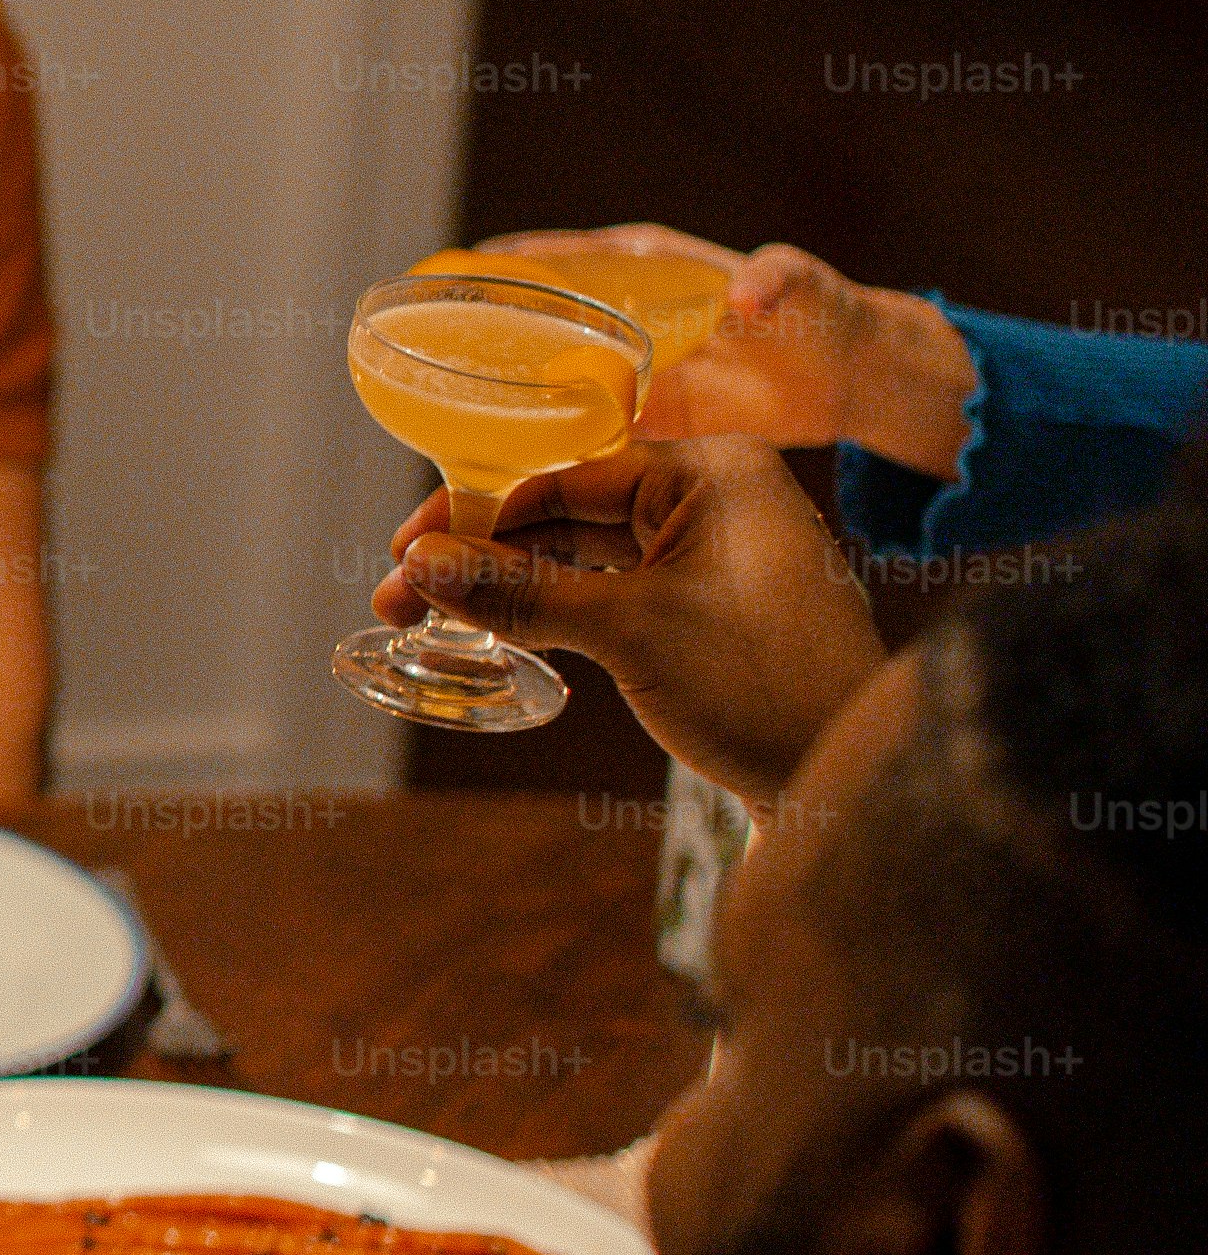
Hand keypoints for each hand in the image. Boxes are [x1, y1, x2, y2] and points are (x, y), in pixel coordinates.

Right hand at [368, 437, 882, 808]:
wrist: (852, 784)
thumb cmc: (761, 688)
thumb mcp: (628, 631)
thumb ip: (519, 591)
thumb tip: (419, 566)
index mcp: (713, 471)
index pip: (564, 472)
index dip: (475, 513)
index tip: (406, 552)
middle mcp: (718, 497)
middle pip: (568, 510)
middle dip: (483, 553)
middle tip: (402, 594)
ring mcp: (717, 554)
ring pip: (586, 554)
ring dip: (513, 584)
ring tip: (431, 617)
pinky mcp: (712, 608)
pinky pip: (616, 589)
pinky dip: (558, 608)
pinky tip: (500, 628)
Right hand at [467, 225, 969, 465]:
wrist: (847, 379)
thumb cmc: (823, 313)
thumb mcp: (802, 288)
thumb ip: (776, 280)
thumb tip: (748, 294)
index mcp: (641, 269)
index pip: (554, 260)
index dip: (499, 268)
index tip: (448, 274)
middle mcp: (617, 320)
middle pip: (530, 331)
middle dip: (477, 350)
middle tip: (422, 371)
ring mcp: (624, 373)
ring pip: (545, 392)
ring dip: (502, 414)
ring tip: (444, 438)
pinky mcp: (642, 424)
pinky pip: (579, 439)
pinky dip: (545, 459)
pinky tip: (503, 485)